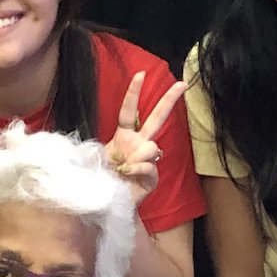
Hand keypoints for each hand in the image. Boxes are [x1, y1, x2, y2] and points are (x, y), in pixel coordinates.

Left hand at [103, 72, 186, 205]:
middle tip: (182, 83)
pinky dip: (137, 168)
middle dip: (169, 99)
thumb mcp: (94, 159)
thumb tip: (131, 151)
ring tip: (124, 167)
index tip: (140, 74)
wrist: (107, 203)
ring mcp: (148, 159)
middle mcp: (138, 144)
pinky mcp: (152, 176)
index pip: (129, 111)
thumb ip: (105, 150)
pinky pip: (149, 165)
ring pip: (151, 146)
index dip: (134, 93)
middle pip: (156, 117)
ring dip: (137, 155)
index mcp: (124, 136)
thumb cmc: (100, 178)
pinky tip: (128, 174)